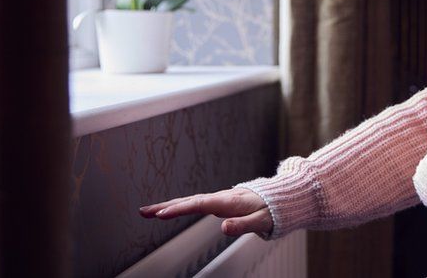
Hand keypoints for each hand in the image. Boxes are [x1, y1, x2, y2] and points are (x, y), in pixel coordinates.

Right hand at [138, 187, 271, 236]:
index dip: (180, 209)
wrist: (281, 198)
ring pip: (190, 201)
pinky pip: (195, 203)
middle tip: (144, 212)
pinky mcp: (219, 202)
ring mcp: (219, 199)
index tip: (162, 214)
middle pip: (189, 201)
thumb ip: (243, 225)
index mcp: (229, 201)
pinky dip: (180, 205)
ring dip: (169, 206)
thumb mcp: (262, 221)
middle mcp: (221, 198)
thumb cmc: (273, 211)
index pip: (200, 204)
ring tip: (149, 212)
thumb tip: (223, 228)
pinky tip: (170, 210)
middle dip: (166, 207)